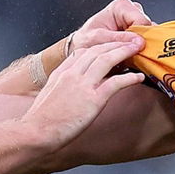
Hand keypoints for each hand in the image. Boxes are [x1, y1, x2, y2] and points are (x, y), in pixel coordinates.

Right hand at [22, 38, 144, 145]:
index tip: (111, 46)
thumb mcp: (49, 94)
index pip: (83, 51)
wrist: (36, 132)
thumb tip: (70, 88)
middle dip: (116, 43)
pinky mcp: (93, 100)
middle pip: (97, 50)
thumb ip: (61, 86)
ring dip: (125, 52)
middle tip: (131, 40)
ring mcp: (82, 85)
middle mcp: (72, 74)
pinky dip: (129, 78)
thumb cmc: (41, 120)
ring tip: (137, 49)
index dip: (100, 46)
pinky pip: (115, 83)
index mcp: (62, 72)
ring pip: (107, 60)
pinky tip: (138, 78)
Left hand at [71, 0, 152, 50]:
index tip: (134, 48)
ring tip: (125, 54)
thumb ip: (118, 39)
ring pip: (148, 36)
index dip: (140, 36)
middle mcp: (130, 10)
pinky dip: (138, 50)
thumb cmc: (85, 40)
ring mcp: (135, 21)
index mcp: (121, 6)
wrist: (81, 46)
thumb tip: (139, 41)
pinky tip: (128, 54)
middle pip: (148, 28)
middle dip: (140, 42)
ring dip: (139, 47)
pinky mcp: (137, 32)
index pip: (142, 21)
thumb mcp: (98, 39)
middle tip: (128, 53)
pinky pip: (145, 42)